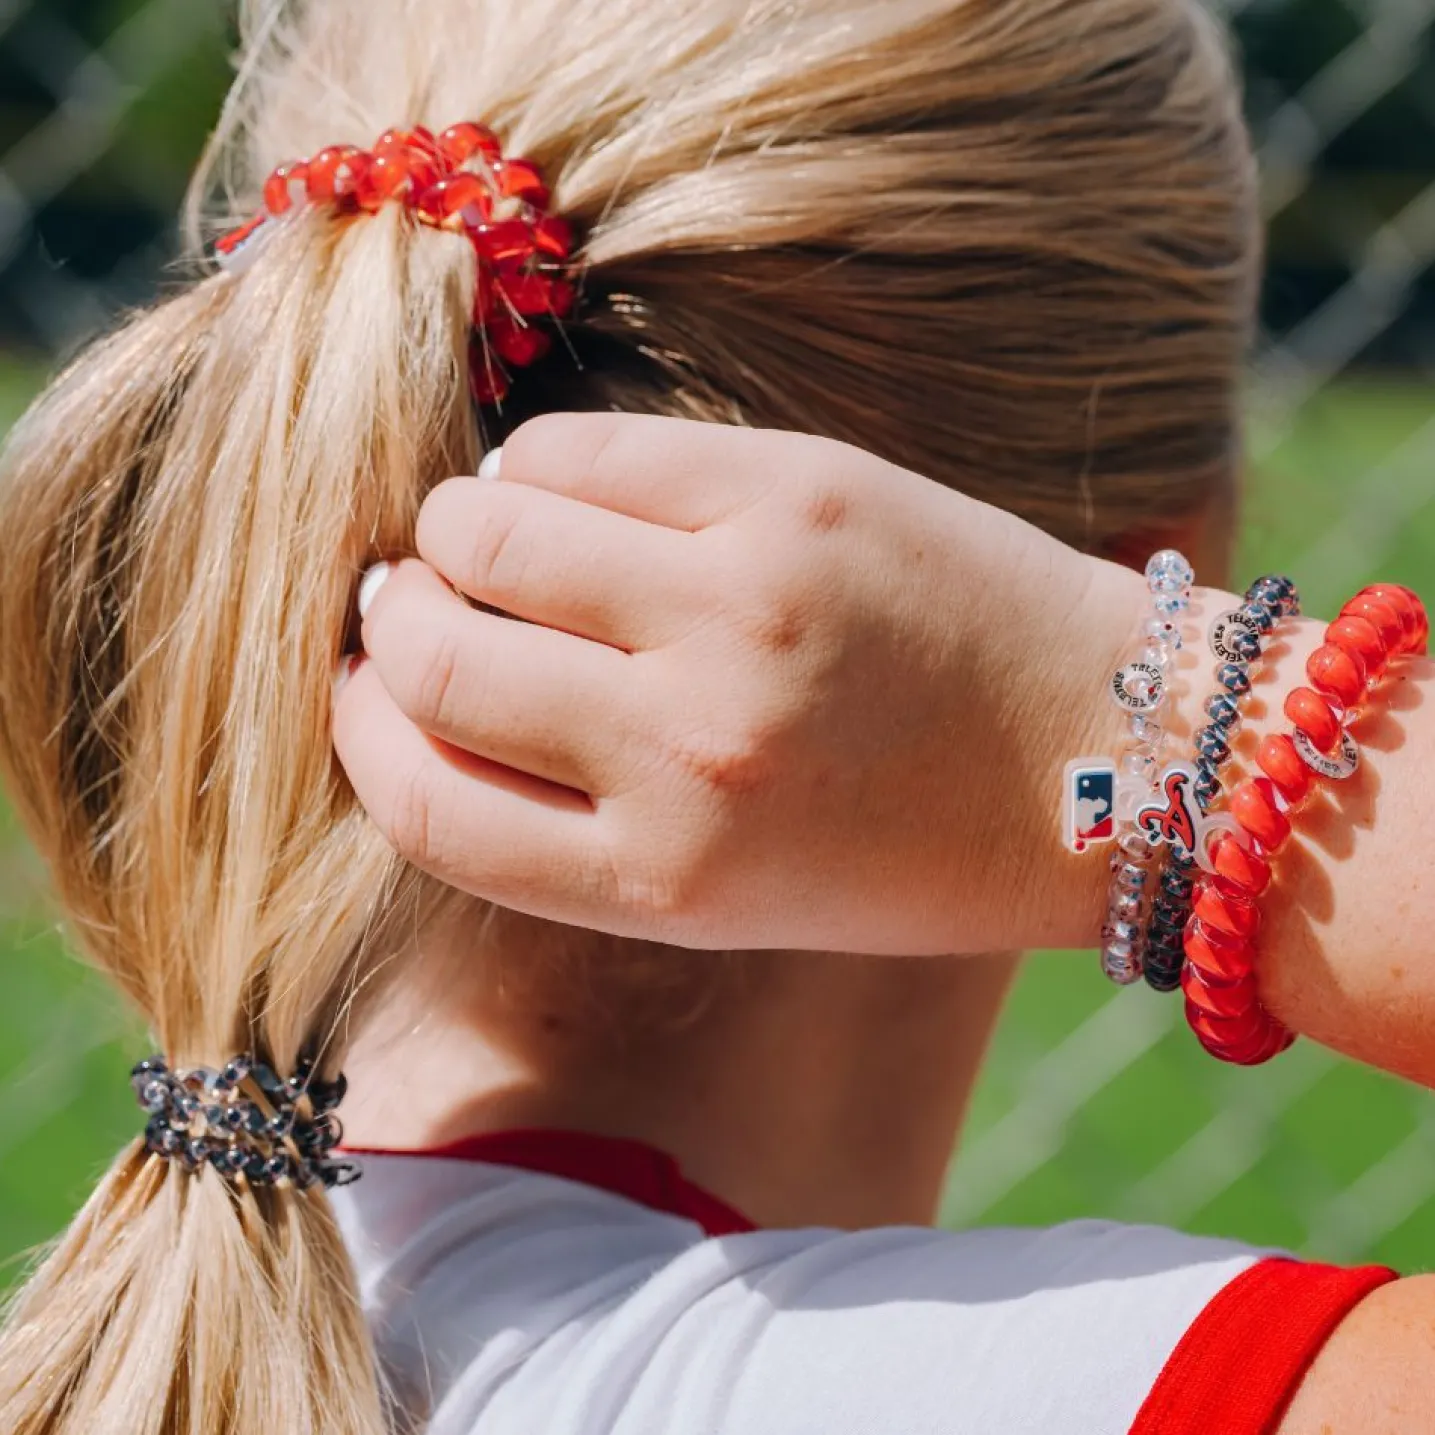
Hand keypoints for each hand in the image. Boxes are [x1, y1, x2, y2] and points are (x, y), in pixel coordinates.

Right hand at [333, 413, 1132, 953]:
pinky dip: (537, 468)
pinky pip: (574, 451)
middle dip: (391, 623)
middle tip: (414, 602)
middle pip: (426, 661)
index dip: (360, 737)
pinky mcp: (791, 491)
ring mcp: (737, 606)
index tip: (363, 694)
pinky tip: (571, 494)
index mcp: (665, 880)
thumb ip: (574, 822)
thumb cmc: (909, 843)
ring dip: (452, 537)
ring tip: (491, 543)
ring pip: (478, 534)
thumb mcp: (732, 891)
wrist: (1110, 758)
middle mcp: (685, 751)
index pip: (420, 804)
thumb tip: (420, 686)